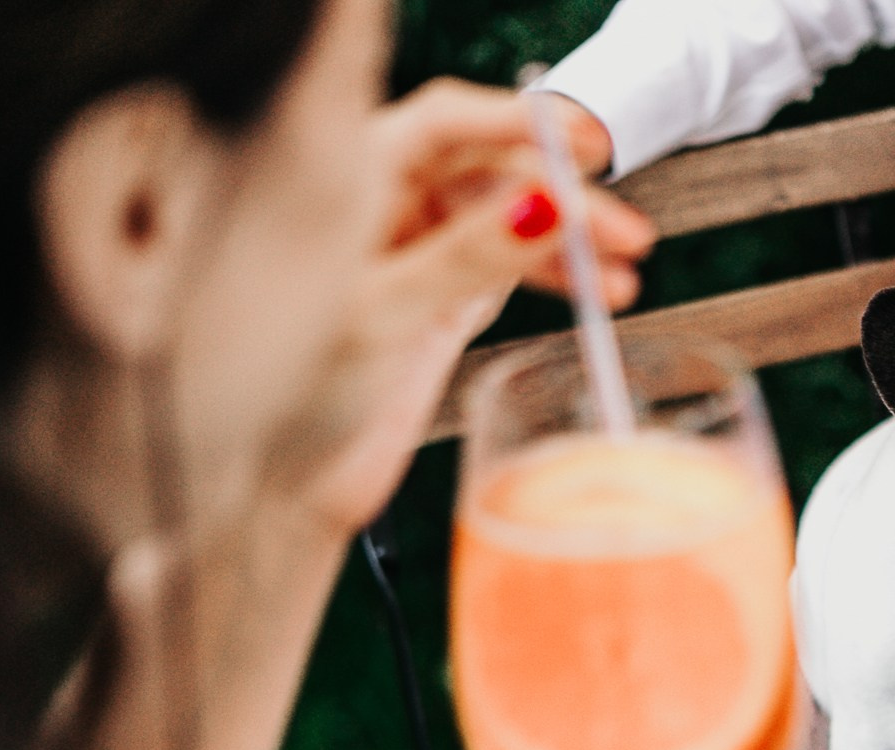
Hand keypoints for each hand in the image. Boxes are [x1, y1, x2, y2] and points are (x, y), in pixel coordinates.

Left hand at [274, 79, 656, 538]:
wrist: (271, 480)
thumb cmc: (286, 392)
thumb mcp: (381, 314)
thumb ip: (464, 256)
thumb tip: (546, 204)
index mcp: (348, 187)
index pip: (446, 126)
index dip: (518, 125)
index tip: (582, 145)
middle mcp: (382, 210)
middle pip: (489, 174)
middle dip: (563, 197)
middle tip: (622, 230)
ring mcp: (413, 257)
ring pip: (507, 225)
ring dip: (568, 245)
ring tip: (621, 275)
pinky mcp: (437, 307)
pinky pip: (506, 272)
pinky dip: (551, 278)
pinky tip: (595, 289)